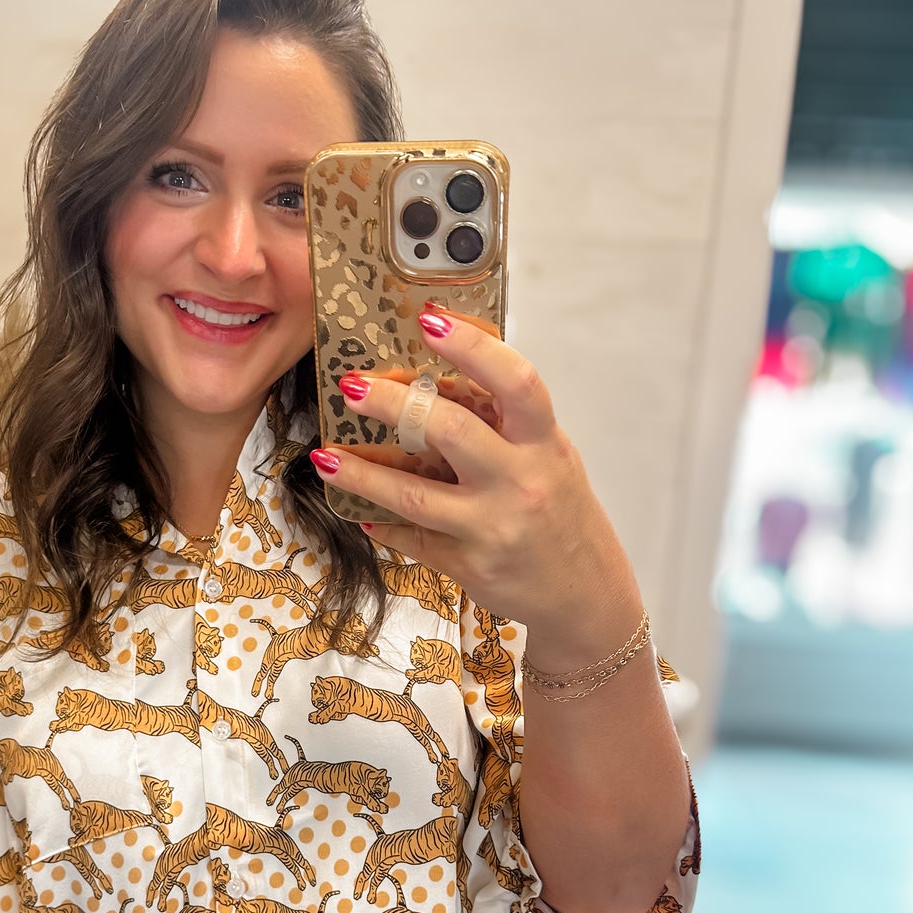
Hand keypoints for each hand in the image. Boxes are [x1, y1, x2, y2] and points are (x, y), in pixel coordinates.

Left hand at [311, 308, 642, 669]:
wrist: (585, 591)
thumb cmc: (561, 512)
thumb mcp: (549, 457)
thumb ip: (505, 423)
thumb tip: (438, 382)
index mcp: (544, 444)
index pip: (515, 382)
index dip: (473, 347)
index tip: (429, 321)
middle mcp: (521, 482)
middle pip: (452, 431)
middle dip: (394, 406)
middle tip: (353, 387)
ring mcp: (493, 527)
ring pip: (416, 496)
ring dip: (364, 474)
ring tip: (326, 456)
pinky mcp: (470, 564)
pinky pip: (414, 539)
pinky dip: (381, 521)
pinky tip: (357, 507)